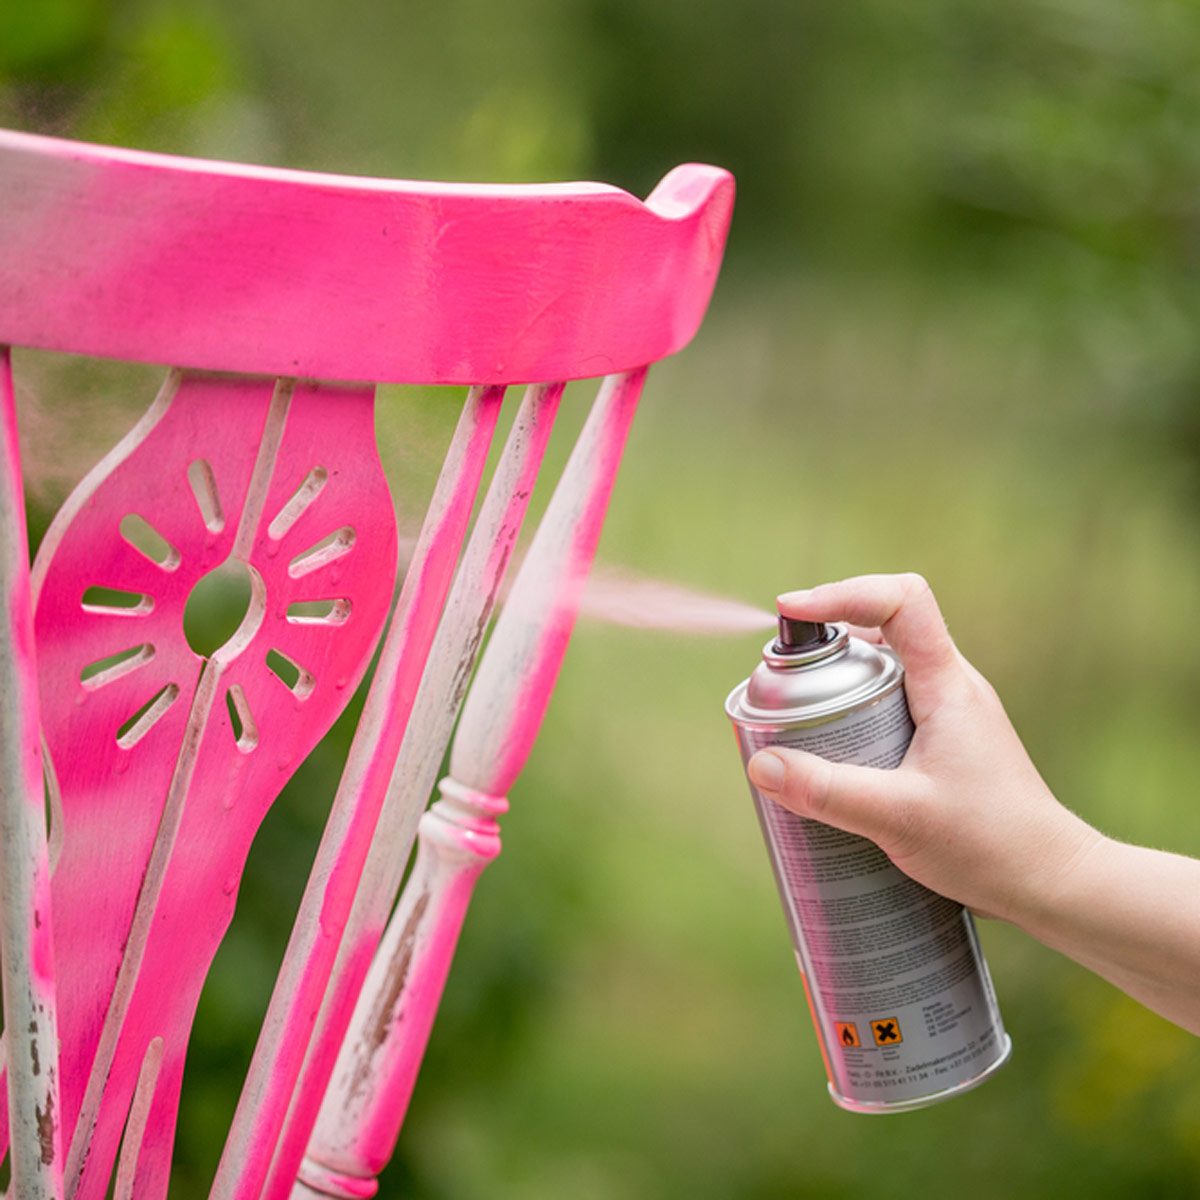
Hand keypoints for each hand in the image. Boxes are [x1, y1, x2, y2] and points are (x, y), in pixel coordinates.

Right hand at [746, 573, 1101, 926]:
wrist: (1052, 881)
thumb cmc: (992, 845)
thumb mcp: (899, 819)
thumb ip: (828, 792)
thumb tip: (760, 765)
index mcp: (947, 684)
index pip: (902, 601)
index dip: (844, 592)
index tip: (793, 611)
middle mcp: (951, 685)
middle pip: (882, 627)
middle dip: (825, 640)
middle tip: (781, 677)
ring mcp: (950, 712)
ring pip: (884, 667)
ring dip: (837, 677)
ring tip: (796, 715)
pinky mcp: (945, 740)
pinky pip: (890, 701)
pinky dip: (853, 708)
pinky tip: (831, 752)